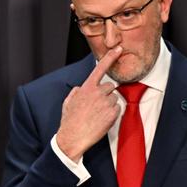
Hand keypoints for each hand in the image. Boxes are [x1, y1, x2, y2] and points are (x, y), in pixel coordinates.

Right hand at [56, 46, 122, 161]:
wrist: (73, 138)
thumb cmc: (69, 121)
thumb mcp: (68, 102)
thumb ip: (76, 92)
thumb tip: (81, 89)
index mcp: (86, 88)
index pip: (100, 68)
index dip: (110, 57)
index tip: (118, 48)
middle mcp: (97, 93)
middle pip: (110, 86)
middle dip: (106, 94)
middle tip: (98, 105)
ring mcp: (106, 103)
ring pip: (115, 98)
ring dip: (109, 104)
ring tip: (98, 115)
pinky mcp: (113, 114)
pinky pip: (118, 109)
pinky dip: (113, 114)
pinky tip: (102, 120)